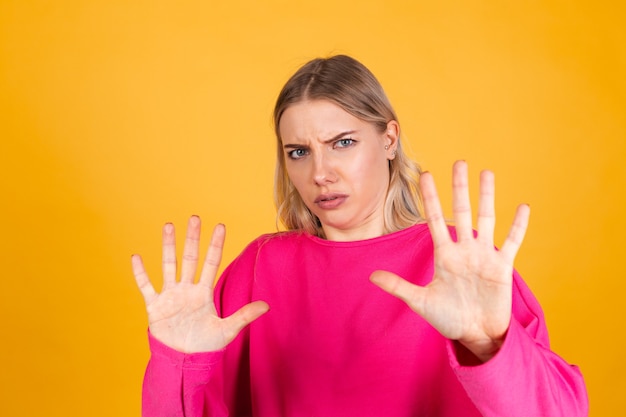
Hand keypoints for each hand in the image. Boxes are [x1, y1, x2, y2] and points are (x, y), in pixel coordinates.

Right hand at [132, 216, 268, 352]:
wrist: (184, 360)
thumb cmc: (206, 345)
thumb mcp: (227, 330)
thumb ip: (244, 315)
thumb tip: (267, 305)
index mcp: (204, 292)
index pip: (211, 262)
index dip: (215, 245)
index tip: (220, 226)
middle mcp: (187, 289)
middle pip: (190, 258)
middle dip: (193, 238)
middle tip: (195, 217)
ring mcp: (170, 296)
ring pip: (169, 265)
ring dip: (168, 246)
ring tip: (169, 226)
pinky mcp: (155, 306)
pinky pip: (146, 286)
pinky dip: (140, 273)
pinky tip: (136, 257)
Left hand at [371, 161, 529, 361]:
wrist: (475, 335)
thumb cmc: (448, 318)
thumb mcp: (420, 301)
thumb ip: (398, 286)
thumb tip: (371, 276)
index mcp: (444, 254)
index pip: (435, 219)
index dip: (431, 197)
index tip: (426, 174)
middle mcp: (464, 250)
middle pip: (461, 211)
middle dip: (459, 187)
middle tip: (459, 161)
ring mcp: (484, 256)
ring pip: (486, 219)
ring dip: (487, 197)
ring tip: (486, 173)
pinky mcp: (502, 267)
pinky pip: (512, 242)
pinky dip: (518, 226)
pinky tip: (523, 207)